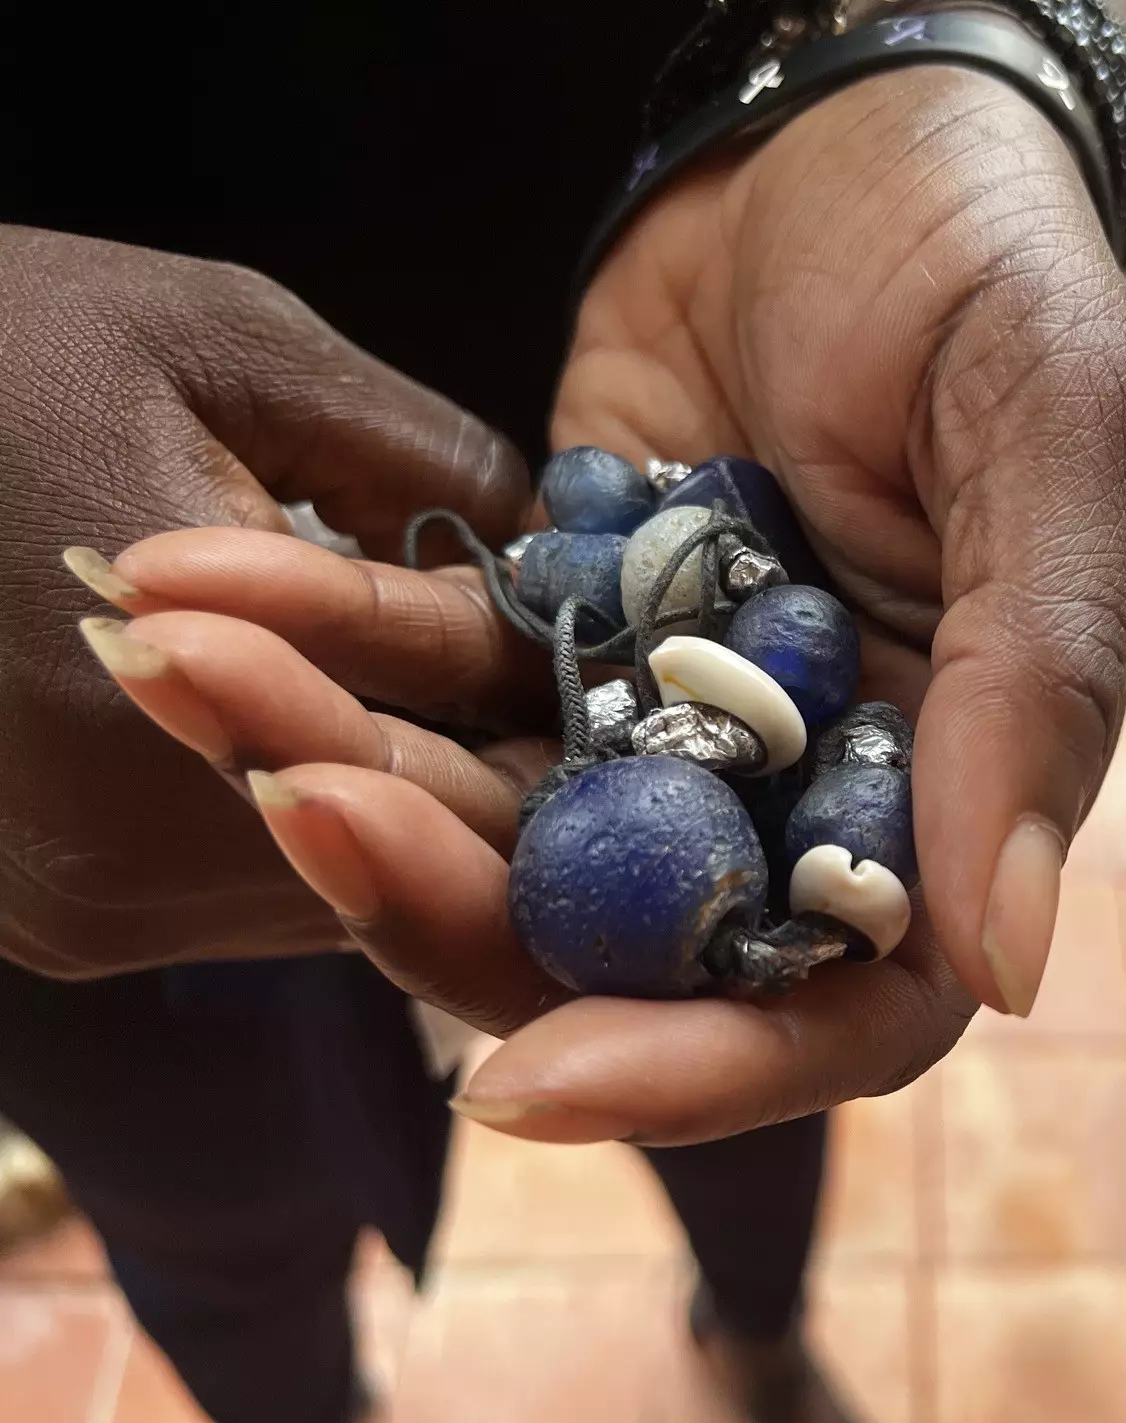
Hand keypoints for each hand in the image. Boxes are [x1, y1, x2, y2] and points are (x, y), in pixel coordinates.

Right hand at [0, 227, 528, 975]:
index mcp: (180, 703)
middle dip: (488, 779)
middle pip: (402, 861)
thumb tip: (550, 548)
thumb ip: (418, 455)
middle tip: (554, 699)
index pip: (462, 773)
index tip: (613, 678)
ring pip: (327, 890)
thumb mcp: (224, 342)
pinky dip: (305, 823)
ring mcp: (72, 912)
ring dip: (400, 810)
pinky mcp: (39, 922)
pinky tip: (335, 730)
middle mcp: (122, 862)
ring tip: (448, 706)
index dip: (560, 734)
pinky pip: (241, 893)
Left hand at [81, 65, 1125, 1142]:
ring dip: (340, 778)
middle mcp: (797, 789)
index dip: (703, 1071)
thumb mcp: (1060, 445)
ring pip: (498, 830)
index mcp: (944, 789)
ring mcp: (665, 715)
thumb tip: (1006, 962)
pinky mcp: (557, 620)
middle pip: (624, 947)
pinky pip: (431, 677)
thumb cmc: (992, 272)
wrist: (845, 127)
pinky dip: (318, 645)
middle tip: (300, 809)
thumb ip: (1038, 687)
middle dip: (449, 910)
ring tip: (197, 666)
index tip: (532, 1080)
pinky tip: (211, 583)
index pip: (844, 1008)